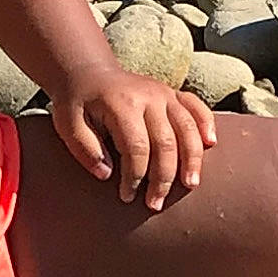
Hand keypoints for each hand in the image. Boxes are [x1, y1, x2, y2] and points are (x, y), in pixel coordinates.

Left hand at [52, 69, 216, 209]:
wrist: (88, 72)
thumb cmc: (76, 103)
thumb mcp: (67, 125)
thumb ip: (84, 149)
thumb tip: (108, 175)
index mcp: (122, 104)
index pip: (136, 147)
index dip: (134, 176)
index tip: (126, 196)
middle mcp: (149, 96)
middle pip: (166, 142)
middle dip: (162, 177)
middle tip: (155, 203)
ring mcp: (164, 93)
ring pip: (187, 128)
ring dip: (191, 160)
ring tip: (190, 186)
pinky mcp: (173, 94)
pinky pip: (197, 107)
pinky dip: (206, 124)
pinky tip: (211, 144)